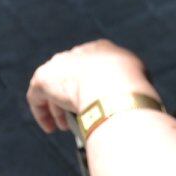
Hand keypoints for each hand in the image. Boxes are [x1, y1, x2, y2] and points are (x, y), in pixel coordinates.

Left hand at [26, 40, 152, 133]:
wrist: (114, 85)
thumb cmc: (132, 87)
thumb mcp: (138, 80)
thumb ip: (127, 85)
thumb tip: (133, 101)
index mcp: (102, 48)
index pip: (91, 67)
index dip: (92, 86)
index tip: (95, 102)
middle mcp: (78, 53)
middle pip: (70, 78)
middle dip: (72, 97)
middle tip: (77, 115)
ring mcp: (59, 64)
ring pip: (54, 89)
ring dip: (57, 109)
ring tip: (65, 127)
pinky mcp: (43, 78)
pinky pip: (38, 97)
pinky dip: (43, 113)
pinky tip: (50, 127)